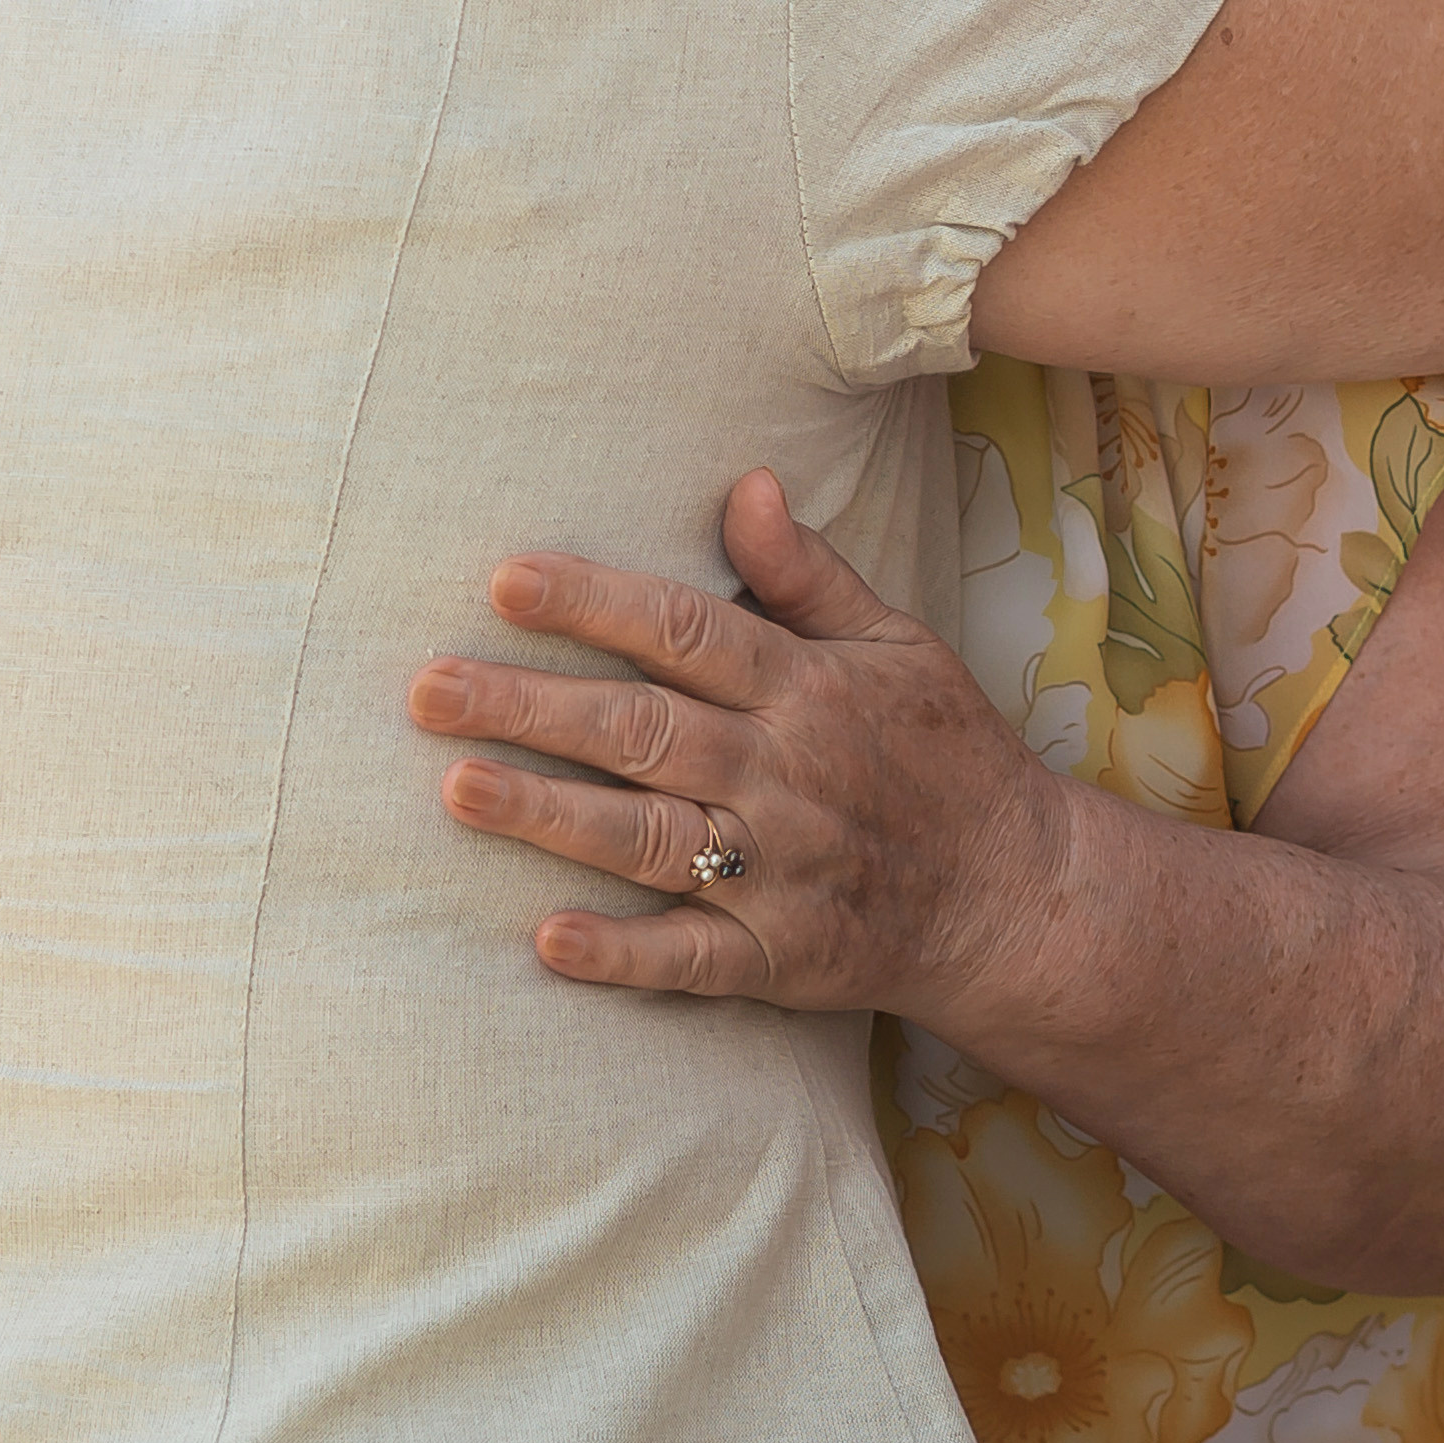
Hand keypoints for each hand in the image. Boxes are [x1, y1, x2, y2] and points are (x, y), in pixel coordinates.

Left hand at [407, 469, 1065, 1025]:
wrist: (1017, 898)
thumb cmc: (941, 751)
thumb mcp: (894, 640)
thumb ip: (805, 571)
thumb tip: (744, 482)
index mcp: (805, 687)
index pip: (685, 632)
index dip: (594, 603)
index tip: (503, 578)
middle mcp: (785, 775)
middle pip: (642, 731)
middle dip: (529, 707)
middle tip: (427, 688)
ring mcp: (780, 873)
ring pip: (648, 838)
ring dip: (550, 814)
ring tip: (456, 788)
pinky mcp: (778, 960)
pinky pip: (690, 959)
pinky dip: (621, 954)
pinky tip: (546, 940)